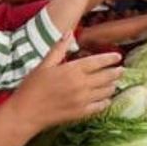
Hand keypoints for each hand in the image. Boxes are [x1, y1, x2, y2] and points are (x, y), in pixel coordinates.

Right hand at [6, 38, 123, 132]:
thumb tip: (69, 32)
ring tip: (115, 83)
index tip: (118, 57)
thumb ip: (59, 49)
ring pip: (105, 91)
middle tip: (121, 70)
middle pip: (105, 76)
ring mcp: (82, 100)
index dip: (110, 59)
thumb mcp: (44, 64)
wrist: (25, 113)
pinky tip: (106, 99)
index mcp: (72, 70)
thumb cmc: (32, 87)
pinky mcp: (81, 113)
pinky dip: (106, 102)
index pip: (97, 62)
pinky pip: (99, 107)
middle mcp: (81, 84)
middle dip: (115, 72)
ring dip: (112, 86)